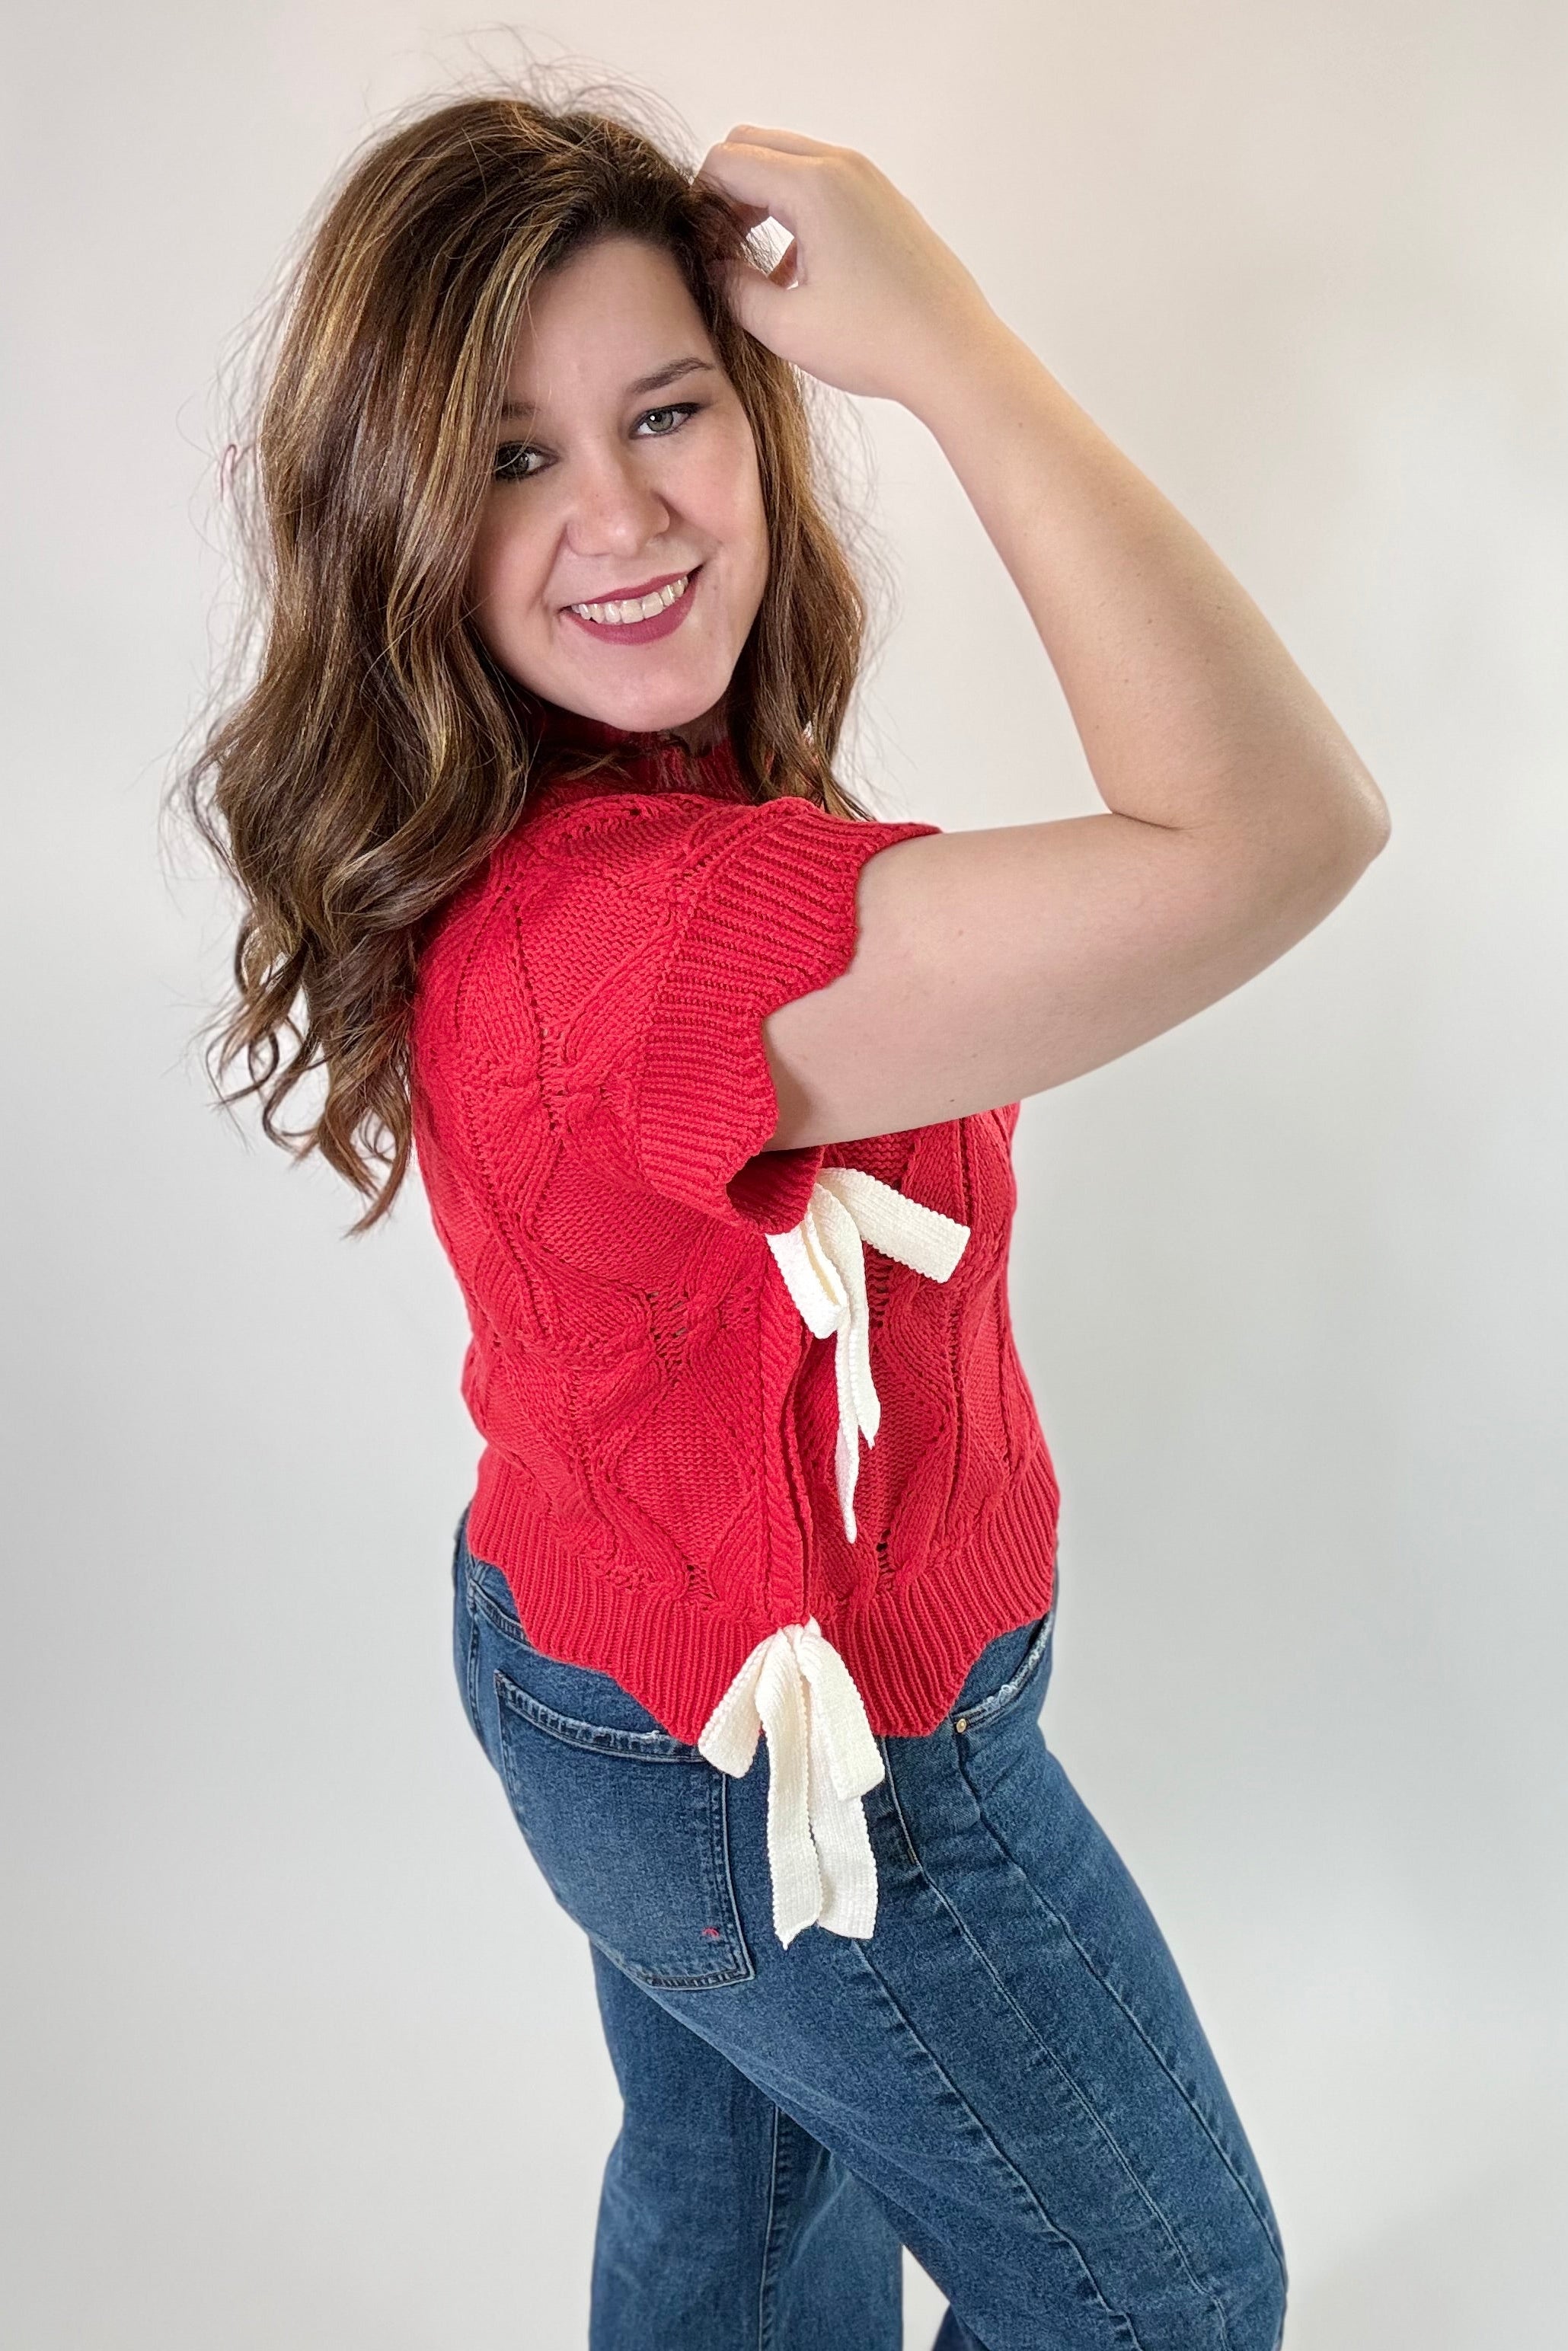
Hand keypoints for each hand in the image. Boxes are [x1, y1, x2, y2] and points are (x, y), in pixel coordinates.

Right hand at [693, 126, 997, 406]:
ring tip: (751, 266)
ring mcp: (868, 181)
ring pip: (789, 164)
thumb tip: (712, 266)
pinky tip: (792, 275)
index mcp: (812, 184)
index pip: (727, 161)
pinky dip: (794, 213)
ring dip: (760, 202)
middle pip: (755, 147)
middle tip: (721, 250)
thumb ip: (733, 288)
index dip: (700, 203)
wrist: (954, 353)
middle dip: (726, 192)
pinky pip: (822, 187)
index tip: (701, 250)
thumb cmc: (876, 341)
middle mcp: (841, 166)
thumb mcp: (785, 326)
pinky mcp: (884, 203)